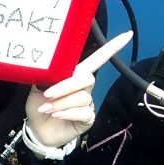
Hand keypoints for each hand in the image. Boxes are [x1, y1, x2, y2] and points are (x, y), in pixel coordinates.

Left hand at [25, 31, 132, 148]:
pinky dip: (67, 113)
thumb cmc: (39, 105)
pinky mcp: (88, 118)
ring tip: (48, 109)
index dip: (111, 48)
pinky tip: (57, 115)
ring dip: (61, 104)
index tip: (127, 35)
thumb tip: (48, 65)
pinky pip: (84, 112)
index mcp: (74, 75)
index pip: (95, 60)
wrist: (36, 129)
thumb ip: (47, 74)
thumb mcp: (38, 86)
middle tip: (47, 95)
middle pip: (86, 78)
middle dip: (65, 86)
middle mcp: (84, 88)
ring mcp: (87, 103)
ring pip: (81, 97)